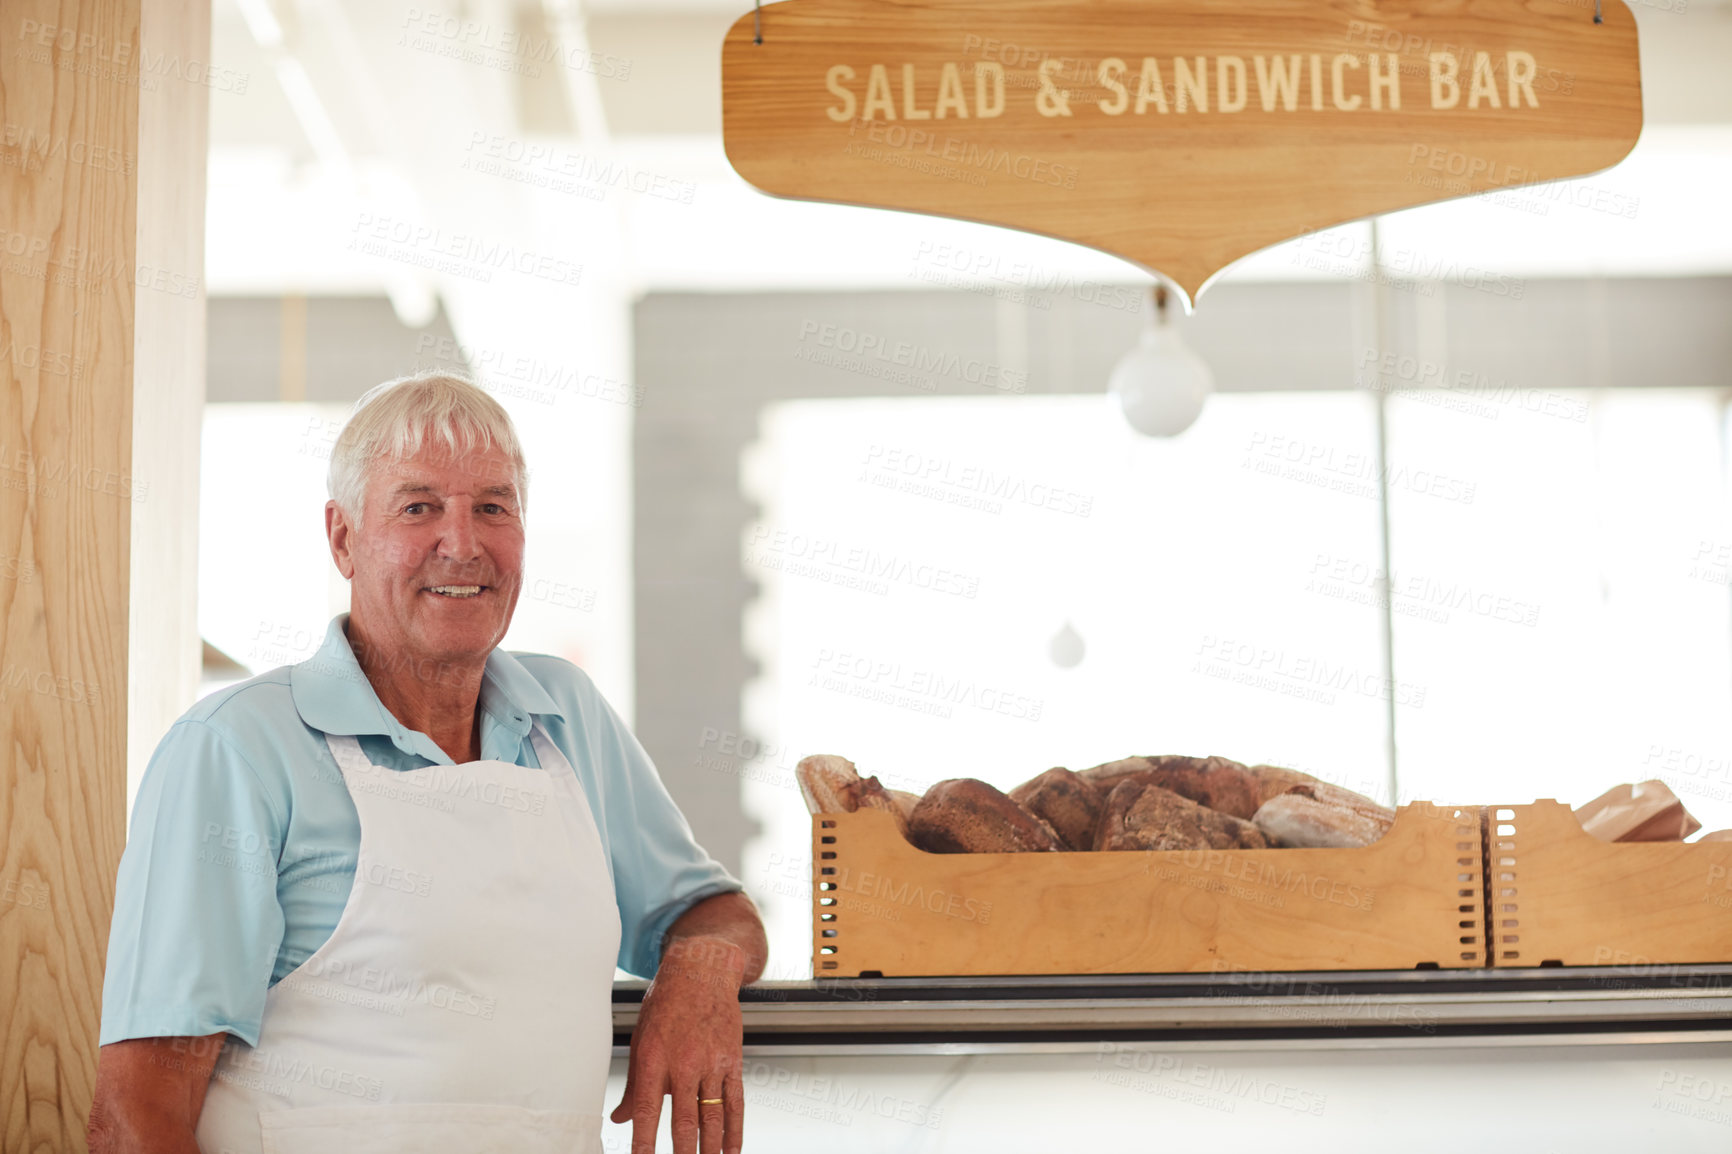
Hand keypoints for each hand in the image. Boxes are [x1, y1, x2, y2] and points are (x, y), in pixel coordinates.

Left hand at [611, 936, 746, 1153]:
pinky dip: (734, 1130)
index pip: (648, 1111)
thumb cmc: (667, 1004)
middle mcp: (683, 1063)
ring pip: (712, 1116)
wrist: (701, 970)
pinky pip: (735, 1102)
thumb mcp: (642, 1040)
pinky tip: (731, 1150)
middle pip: (685, 1120)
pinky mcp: (732, 1062)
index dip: (644, 1143)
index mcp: (654, 1059)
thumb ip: (635, 1085)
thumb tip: (621, 1118)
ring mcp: (711, 1063)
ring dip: (710, 1149)